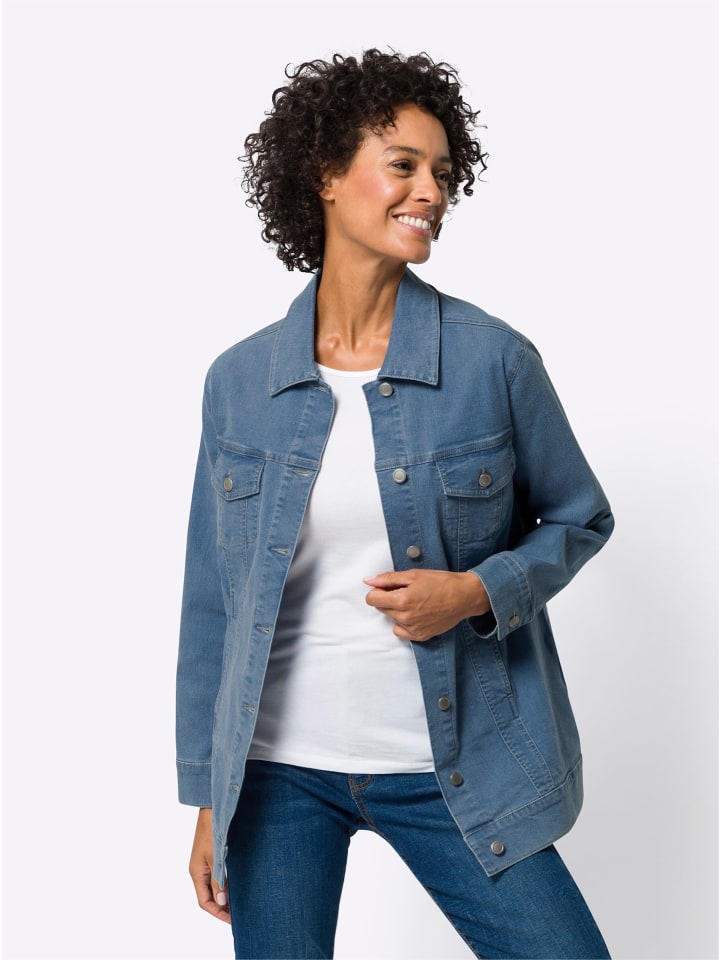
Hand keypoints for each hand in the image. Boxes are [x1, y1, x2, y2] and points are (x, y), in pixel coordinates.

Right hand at [189, 808, 230, 923]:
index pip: (204, 902)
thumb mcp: (216, 857)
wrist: (212, 809)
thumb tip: (222, 902)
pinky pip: (217, 877)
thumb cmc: (211, 830)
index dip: (217, 913)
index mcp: (196, 873)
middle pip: (208, 897)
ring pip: (213, 887)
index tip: (231, 920)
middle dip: (221, 908)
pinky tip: (236, 887)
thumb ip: (218, 880)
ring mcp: (205, 864)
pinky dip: (225, 885)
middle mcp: (199, 871)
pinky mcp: (212, 857)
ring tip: (238, 906)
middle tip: (238, 916)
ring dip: (224, 897)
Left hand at [364, 569, 489, 641]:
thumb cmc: (441, 583)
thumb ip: (388, 579)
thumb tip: (368, 581)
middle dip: (388, 599)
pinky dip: (404, 623)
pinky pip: (401, 631)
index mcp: (402, 600)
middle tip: (406, 591)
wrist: (464, 597)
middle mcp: (405, 617)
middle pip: (381, 608)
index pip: (372, 599)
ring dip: (397, 611)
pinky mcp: (420, 636)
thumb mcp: (413, 575)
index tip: (388, 587)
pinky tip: (416, 614)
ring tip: (414, 602)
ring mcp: (413, 629)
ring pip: (391, 619)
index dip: (378, 590)